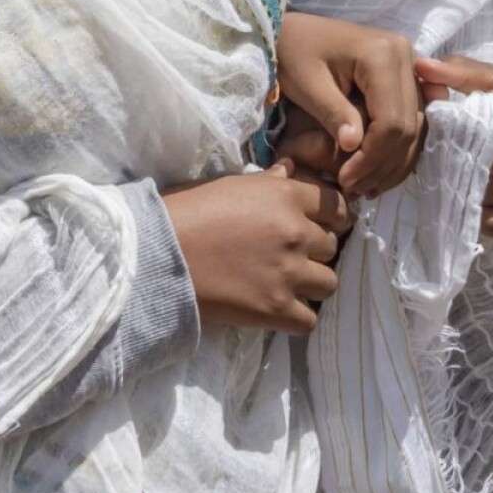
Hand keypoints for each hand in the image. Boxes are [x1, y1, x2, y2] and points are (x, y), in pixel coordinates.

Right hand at [164, 168, 353, 334]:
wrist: (156, 254)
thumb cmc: (185, 213)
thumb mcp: (230, 186)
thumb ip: (267, 183)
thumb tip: (289, 172)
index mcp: (284, 195)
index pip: (336, 207)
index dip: (330, 218)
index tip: (318, 227)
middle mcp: (294, 232)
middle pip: (333, 246)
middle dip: (316, 252)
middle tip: (291, 257)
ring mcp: (288, 273)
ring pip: (329, 283)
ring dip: (311, 285)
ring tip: (286, 284)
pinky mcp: (276, 309)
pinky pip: (310, 320)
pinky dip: (297, 317)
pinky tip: (278, 309)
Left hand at [276, 12, 423, 197]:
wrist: (293, 31)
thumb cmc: (293, 53)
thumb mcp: (307, 85)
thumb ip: (334, 115)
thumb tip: (353, 147)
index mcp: (383, 54)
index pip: (391, 120)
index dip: (372, 156)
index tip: (346, 179)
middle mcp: (406, 55)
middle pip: (408, 126)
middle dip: (382, 163)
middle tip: (354, 188)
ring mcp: (409, 64)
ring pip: (415, 126)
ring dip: (393, 161)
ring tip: (364, 185)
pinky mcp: (405, 75)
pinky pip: (411, 118)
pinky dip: (396, 147)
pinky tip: (376, 169)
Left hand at [416, 55, 492, 243]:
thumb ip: (462, 73)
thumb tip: (421, 66)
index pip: (468, 130)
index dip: (448, 136)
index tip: (443, 137)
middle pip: (472, 165)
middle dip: (453, 165)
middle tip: (449, 162)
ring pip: (479, 196)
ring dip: (464, 191)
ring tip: (469, 181)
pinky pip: (490, 225)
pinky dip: (478, 215)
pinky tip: (483, 202)